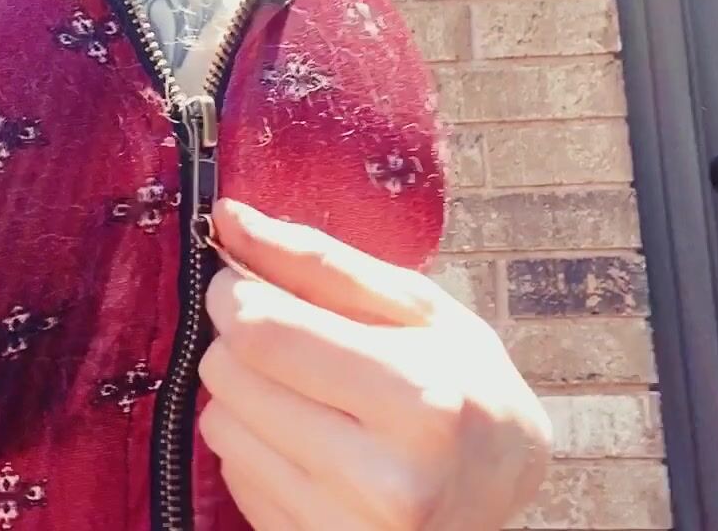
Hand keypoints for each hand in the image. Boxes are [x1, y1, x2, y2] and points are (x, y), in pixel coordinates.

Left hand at [198, 199, 550, 529]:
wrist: (498, 495)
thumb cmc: (466, 387)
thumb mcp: (419, 308)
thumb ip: (319, 260)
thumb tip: (229, 218)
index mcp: (420, 400)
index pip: (261, 330)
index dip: (234, 293)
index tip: (248, 284)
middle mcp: (382, 479)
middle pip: (227, 373)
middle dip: (242, 340)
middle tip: (297, 344)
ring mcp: (343, 527)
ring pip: (218, 423)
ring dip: (246, 395)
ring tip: (314, 398)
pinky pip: (230, 473)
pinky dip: (256, 445)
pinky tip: (312, 445)